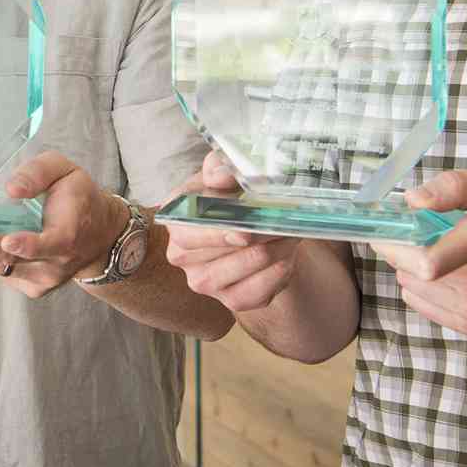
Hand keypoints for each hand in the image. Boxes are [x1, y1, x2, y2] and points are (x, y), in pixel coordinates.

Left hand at [0, 151, 128, 298]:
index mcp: (68, 233)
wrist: (98, 236)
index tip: (10, 241)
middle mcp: (53, 262)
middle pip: (8, 258)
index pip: (51, 243)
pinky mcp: (28, 286)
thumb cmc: (77, 198)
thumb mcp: (67, 170)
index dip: (30, 245)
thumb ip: (40, 172)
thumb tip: (11, 188)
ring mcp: (39, 278)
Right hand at [164, 150, 303, 310]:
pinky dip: (277, 275)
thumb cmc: (231, 196)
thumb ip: (218, 166)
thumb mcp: (223, 174)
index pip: (187, 234)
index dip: (215, 235)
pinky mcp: (231, 300)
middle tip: (284, 225)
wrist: (252, 224)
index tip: (243, 231)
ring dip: (273, 253)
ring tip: (291, 234)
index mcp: (175, 221)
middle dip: (256, 239)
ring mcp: (204, 281)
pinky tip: (286, 258)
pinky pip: (256, 294)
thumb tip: (221, 175)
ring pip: (242, 273)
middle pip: (218, 256)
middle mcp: (181, 256)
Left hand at [371, 165, 466, 336]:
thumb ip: (454, 186)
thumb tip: (412, 200)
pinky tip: (451, 269)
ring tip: (445, 248)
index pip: (427, 261)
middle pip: (410, 270)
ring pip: (411, 285)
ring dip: (413, 265)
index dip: (394, 244)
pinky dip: (424, 284)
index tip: (388, 225)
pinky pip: (423, 302)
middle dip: (402, 245)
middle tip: (424, 228)